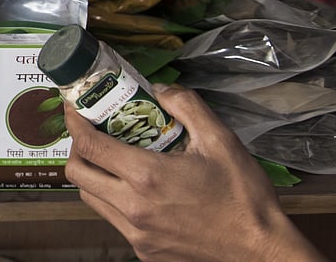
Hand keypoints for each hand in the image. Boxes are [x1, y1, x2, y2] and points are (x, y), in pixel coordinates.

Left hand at [64, 84, 324, 261]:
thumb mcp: (221, 141)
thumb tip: (159, 90)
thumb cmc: (244, 197)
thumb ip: (186, 106)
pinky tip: (134, 189)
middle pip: (77, 173)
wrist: (261, 252)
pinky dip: (112, 199)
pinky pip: (112, 220)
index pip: (88, 145)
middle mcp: (132, 207)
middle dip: (77, 148)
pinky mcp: (144, 251)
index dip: (74, 121)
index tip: (74, 107)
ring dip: (92, 175)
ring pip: (90, 198)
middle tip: (92, 132)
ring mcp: (136, 233)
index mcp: (146, 177)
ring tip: (112, 159)